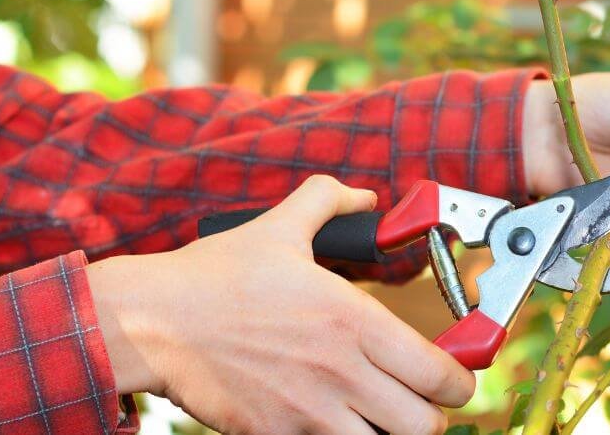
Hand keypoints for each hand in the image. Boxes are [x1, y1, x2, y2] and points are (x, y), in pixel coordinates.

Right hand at [87, 176, 473, 433]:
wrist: (150, 322)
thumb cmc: (214, 277)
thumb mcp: (279, 227)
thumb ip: (328, 201)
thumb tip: (365, 198)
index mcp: (354, 321)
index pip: (439, 374)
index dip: (460, 382)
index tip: (455, 379)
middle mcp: (340, 371)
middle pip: (424, 425)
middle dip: (431, 416)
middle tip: (419, 402)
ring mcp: (309, 412)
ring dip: (389, 434)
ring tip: (379, 417)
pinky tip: (336, 424)